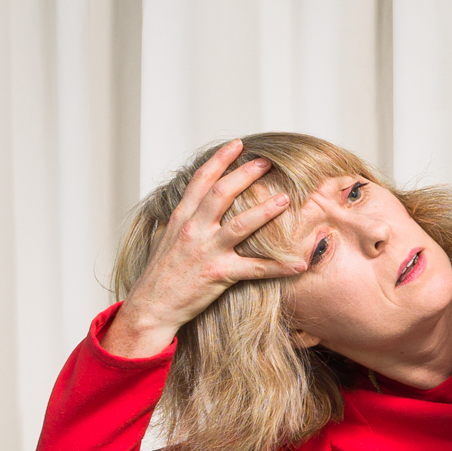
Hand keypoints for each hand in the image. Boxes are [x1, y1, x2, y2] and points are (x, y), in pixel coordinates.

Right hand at [108, 140, 296, 355]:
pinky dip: (280, 266)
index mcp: (181, 217)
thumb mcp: (166, 238)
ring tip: (285, 199)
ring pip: (240, 225)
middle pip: (222, 193)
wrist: (151, 306)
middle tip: (268, 162)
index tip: (238, 145)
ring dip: (265, 211)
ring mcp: (206, 251)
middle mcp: (193, 229)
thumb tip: (195, 206)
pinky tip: (300, 263)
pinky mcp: (219, 275)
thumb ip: (183, 220)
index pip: (201, 180)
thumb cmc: (160, 274)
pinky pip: (256, 269)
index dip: (221, 160)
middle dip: (246, 175)